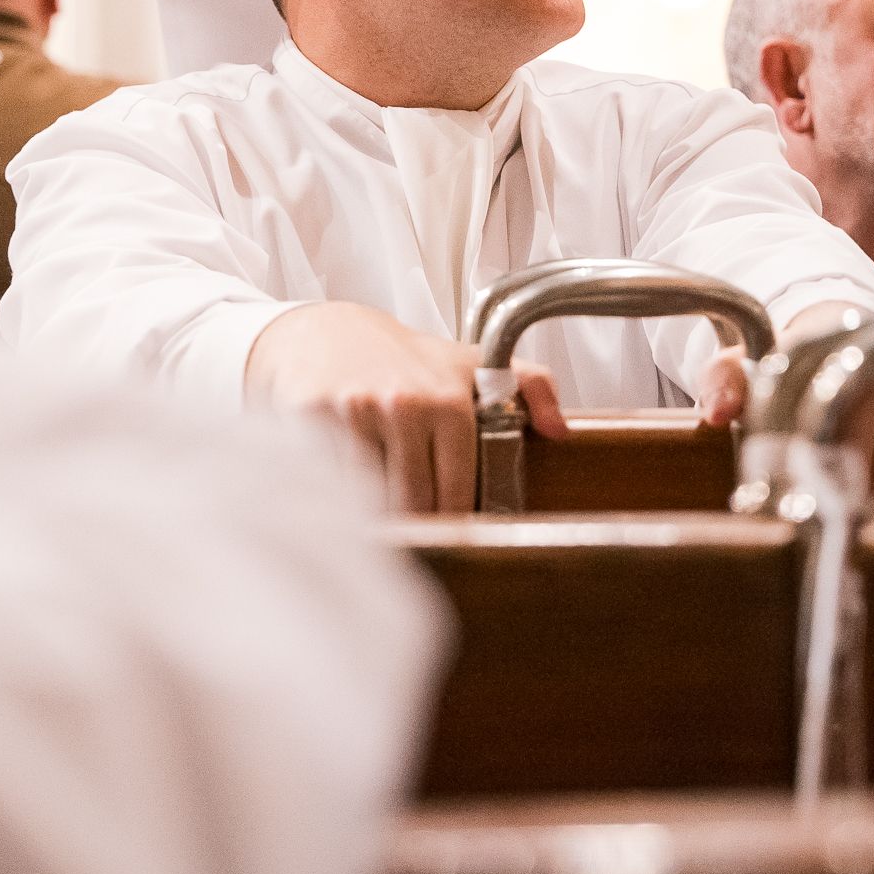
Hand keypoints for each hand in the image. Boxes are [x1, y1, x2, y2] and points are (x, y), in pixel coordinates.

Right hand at [246, 302, 563, 512]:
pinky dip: (336, 498)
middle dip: (415, 526)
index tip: (446, 536)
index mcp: (449, 401)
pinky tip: (341, 494)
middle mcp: (406, 404)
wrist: (325, 334)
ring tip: (379, 519)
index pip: (457, 494)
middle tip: (413, 538)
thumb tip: (559, 432)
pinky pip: (331, 483)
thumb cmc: (404, 359)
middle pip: (415, 504)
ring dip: (375, 517)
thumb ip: (531, 388)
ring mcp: (358, 411)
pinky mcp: (314, 417)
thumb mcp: (471, 364)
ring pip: (372, 498)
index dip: (452, 525)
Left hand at [703, 310, 873, 510]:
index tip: (800, 518)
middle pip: (860, 476)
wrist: (845, 329)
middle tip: (828, 532)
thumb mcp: (749, 367)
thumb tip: (714, 414)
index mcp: (821, 372)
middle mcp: (870, 378)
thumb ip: (723, 385)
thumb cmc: (792, 367)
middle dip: (843, 510)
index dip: (809, 491)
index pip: (817, 454)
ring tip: (856, 524)